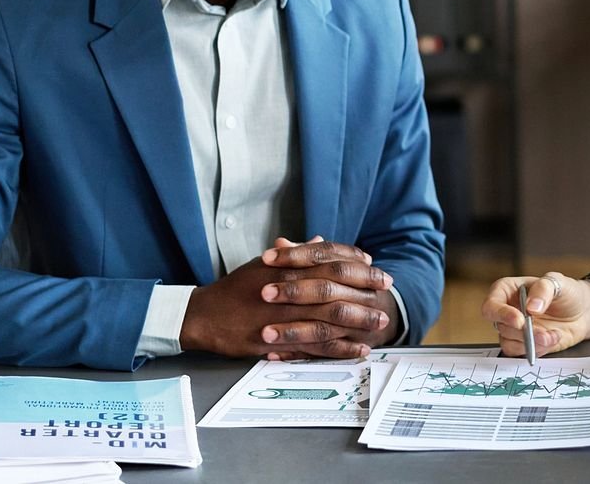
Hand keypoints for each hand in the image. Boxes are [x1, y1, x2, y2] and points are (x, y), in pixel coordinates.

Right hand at [180, 236, 394, 359]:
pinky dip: (340, 348)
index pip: (330, 259)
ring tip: (379, 322)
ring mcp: (283, 315)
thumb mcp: (265, 264)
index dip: (356, 262)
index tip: (375, 266)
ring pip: (330, 316)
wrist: (203, 315)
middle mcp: (287, 287)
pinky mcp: (278, 340)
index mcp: (286, 266)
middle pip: (336, 286)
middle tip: (386, 293)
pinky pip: (316, 346)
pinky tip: (358, 349)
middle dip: (365, 290)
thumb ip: (295, 253)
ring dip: (359, 320)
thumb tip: (321, 240)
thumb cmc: (236, 288)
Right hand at [480, 272, 589, 358]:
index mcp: (507, 290)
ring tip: (552, 335)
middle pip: (501, 327)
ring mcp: (515, 329)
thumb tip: (531, 307)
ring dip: (532, 343)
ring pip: (509, 343)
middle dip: (523, 332)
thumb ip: (543, 290)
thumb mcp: (557, 282)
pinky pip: (521, 353)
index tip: (520, 320)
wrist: (583, 312)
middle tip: (542, 332)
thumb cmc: (566, 292)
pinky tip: (552, 338)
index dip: (502, 314)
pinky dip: (538, 349)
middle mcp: (507, 311)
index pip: (492, 305)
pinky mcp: (524, 344)